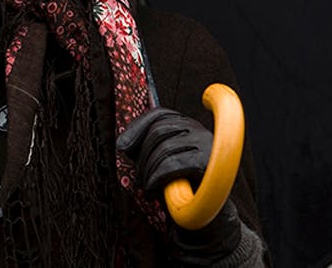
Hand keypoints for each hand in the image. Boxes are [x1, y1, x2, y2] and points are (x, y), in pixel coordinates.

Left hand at [116, 108, 241, 262]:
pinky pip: (173, 164)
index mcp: (187, 125)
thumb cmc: (178, 186)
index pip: (159, 114)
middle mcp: (199, 129)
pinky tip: (153, 190)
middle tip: (139, 179)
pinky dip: (157, 178)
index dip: (137, 128)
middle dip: (142, 157)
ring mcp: (207, 145)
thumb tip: (122, 143)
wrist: (208, 216)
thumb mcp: (157, 163)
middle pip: (158, 131)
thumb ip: (142, 149)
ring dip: (148, 171)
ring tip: (147, 188)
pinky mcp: (209, 163)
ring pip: (164, 148)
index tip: (122, 147)